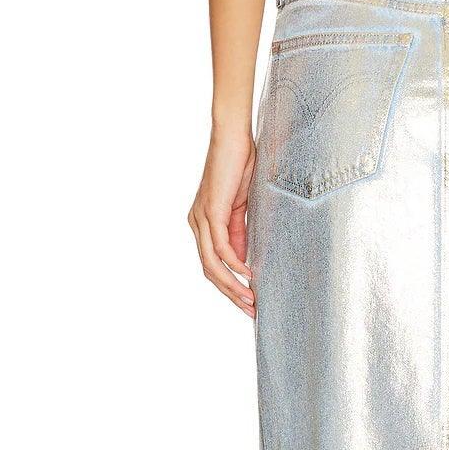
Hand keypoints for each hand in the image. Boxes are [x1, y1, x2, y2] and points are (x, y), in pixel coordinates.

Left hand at [189, 125, 256, 315]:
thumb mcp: (243, 208)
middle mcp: (197, 224)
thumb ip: (241, 234)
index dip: (230, 287)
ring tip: (250, 300)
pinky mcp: (210, 211)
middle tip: (251, 312)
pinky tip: (247, 274)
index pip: (213, 266)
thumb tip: (244, 261)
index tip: (250, 303)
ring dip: (232, 286)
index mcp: (204, 225)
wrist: (233, 137)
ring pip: (212, 264)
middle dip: (231, 294)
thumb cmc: (240, 166)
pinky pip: (219, 247)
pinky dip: (233, 263)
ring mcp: (201, 219)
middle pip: (209, 271)